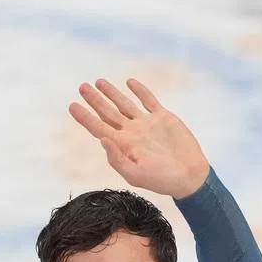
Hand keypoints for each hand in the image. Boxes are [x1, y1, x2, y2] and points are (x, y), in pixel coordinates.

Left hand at [68, 78, 210, 199]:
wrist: (189, 176)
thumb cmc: (162, 180)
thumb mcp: (135, 175)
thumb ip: (117, 159)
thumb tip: (101, 139)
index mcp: (123, 146)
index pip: (98, 128)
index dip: (84, 117)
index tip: (72, 105)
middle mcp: (132, 134)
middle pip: (108, 113)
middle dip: (94, 100)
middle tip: (81, 87)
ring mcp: (147, 125)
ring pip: (124, 104)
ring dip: (111, 93)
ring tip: (98, 81)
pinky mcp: (163, 118)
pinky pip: (148, 100)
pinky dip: (139, 90)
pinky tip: (129, 82)